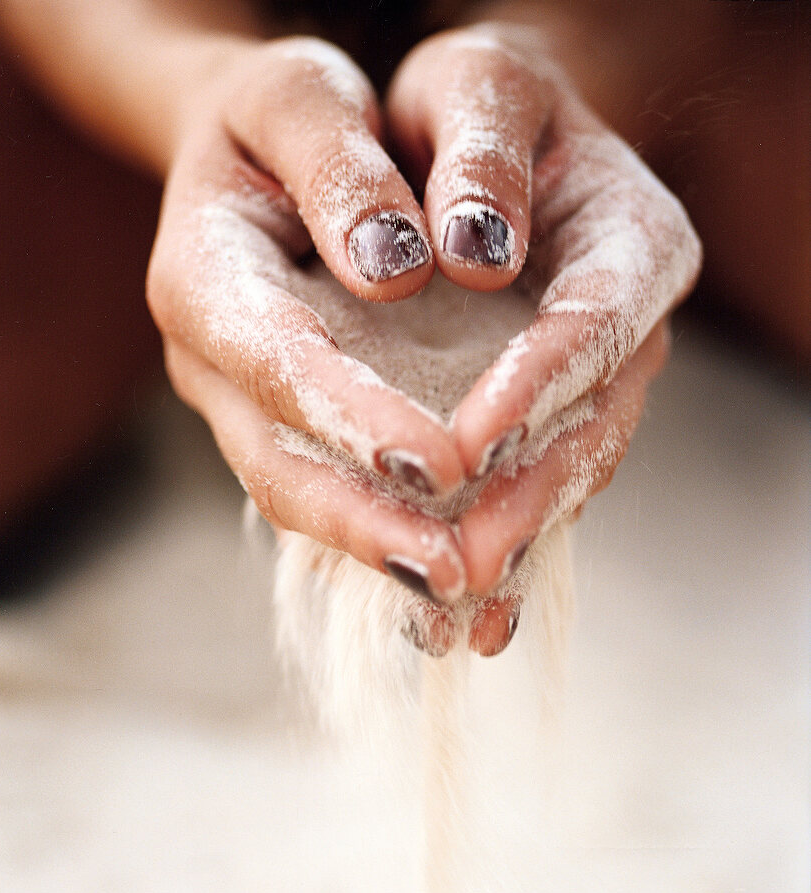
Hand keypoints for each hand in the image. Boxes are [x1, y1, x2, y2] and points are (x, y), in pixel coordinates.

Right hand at [146, 36, 469, 606]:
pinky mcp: (288, 428)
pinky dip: (390, 537)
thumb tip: (392, 269)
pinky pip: (333, 495)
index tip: (442, 466)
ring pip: (302, 499)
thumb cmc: (285, 117)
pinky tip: (457, 572)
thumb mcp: (299, 94)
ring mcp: (246, 406)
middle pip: (278, 466)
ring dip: (380, 552)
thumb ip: (337, 166)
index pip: (276, 362)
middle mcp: (214, 362)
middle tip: (453, 572)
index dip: (355, 421)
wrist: (262, 154)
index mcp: (204, 275)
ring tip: (465, 592)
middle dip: (367, 526)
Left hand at [386, 25, 701, 636]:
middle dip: (525, 499)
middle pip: (592, 425)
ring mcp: (595, 381)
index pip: (594, 322)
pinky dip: (495, 550)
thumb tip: (472, 256)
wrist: (471, 141)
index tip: (464, 448)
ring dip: (510, 546)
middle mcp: (627, 324)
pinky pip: (531, 490)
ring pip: (565, 476)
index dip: (536, 389)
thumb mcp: (476, 84)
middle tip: (461, 564)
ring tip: (455, 609)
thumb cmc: (466, 107)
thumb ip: (480, 147)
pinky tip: (455, 614)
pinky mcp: (547, 419)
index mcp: (633, 238)